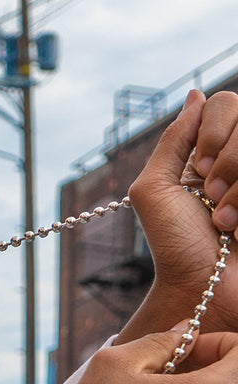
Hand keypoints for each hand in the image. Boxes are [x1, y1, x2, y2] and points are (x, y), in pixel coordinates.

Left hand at [120, 90, 237, 340]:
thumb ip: (173, 140)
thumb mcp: (155, 188)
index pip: (226, 103)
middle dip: (228, 161)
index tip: (198, 167)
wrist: (204, 288)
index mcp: (209, 150)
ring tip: (226, 221)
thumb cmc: (174, 245)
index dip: (215, 131)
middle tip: (210, 196)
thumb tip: (195, 95)